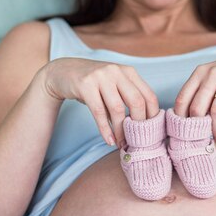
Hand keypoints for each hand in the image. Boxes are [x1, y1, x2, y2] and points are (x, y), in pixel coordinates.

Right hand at [42, 57, 158, 147]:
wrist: (63, 72)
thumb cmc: (94, 84)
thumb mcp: (114, 85)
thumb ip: (128, 98)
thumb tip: (144, 126)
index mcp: (129, 72)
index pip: (149, 95)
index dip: (152, 116)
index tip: (151, 132)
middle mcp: (116, 71)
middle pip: (137, 102)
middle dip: (138, 125)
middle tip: (137, 140)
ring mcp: (100, 76)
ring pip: (117, 109)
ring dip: (120, 130)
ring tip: (121, 143)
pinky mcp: (85, 85)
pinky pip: (99, 112)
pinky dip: (105, 129)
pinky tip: (109, 140)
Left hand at [173, 51, 215, 142]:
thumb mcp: (212, 79)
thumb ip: (199, 94)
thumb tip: (184, 121)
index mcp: (200, 72)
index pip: (182, 98)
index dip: (180, 118)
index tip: (184, 131)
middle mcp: (213, 72)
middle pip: (197, 107)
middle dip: (198, 127)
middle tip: (201, 139)